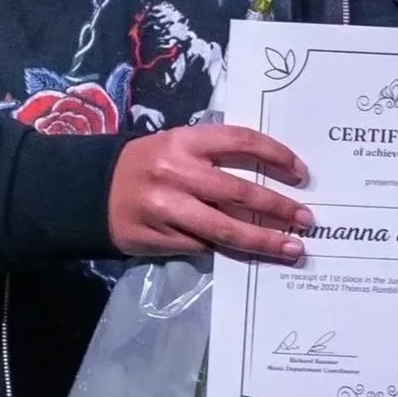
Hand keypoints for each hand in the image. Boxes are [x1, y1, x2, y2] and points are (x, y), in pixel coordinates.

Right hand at [108, 125, 312, 262]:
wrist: (90, 191)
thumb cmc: (149, 164)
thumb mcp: (179, 145)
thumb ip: (217, 156)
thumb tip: (272, 175)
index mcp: (186, 142)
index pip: (242, 142)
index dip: (277, 155)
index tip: (301, 172)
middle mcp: (177, 173)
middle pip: (239, 192)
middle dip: (278, 207)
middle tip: (307, 219)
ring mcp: (166, 209)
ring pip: (225, 228)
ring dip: (263, 240)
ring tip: (292, 247)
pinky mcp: (158, 239)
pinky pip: (203, 246)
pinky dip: (229, 249)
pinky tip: (251, 254)